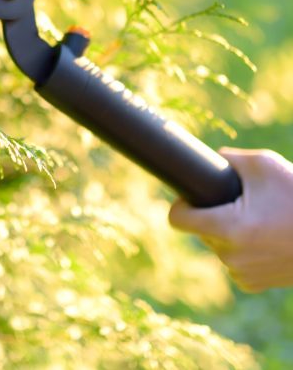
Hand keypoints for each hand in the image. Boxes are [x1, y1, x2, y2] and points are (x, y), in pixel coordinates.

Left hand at [169, 147, 292, 292]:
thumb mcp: (264, 164)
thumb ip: (229, 159)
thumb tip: (211, 158)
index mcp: (228, 228)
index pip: (178, 219)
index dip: (181, 203)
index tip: (191, 195)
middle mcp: (231, 256)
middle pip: (200, 230)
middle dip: (213, 214)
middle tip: (240, 203)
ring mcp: (242, 273)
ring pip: (217, 245)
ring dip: (228, 232)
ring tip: (257, 218)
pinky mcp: (254, 284)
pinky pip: (233, 261)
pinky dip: (242, 250)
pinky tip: (262, 238)